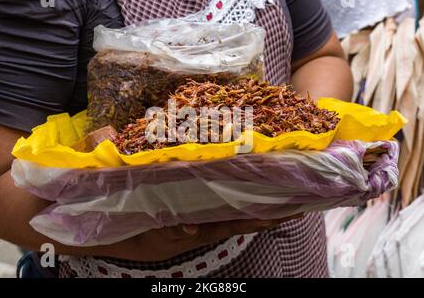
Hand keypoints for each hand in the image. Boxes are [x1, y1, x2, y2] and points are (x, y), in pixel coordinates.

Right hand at [106, 214, 303, 261]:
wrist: (132, 238)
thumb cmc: (147, 233)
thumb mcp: (157, 232)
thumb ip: (172, 228)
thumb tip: (190, 228)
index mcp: (205, 229)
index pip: (241, 224)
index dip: (264, 219)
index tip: (288, 213)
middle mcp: (211, 225)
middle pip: (247, 219)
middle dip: (272, 214)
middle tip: (298, 205)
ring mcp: (206, 220)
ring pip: (237, 213)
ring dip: (258, 206)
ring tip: (281, 199)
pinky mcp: (198, 214)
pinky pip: (222, 208)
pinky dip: (237, 201)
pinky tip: (246, 193)